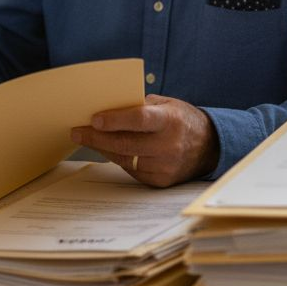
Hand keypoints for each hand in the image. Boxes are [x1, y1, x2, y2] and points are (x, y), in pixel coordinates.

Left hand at [70, 94, 219, 186]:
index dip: (115, 120)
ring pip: (124, 158)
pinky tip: (108, 150)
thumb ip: (140, 105)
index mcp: (170, 121)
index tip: (94, 119)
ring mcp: (165, 166)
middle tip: (77, 131)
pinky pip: (131, 170)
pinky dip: (119, 158)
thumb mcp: (167, 104)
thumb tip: (107, 108)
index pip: (139, 120)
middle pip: (125, 143)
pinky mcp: (160, 181)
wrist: (209, 147)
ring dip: (103, 148)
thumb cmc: (181, 120)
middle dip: (97, 137)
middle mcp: (169, 145)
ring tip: (87, 139)